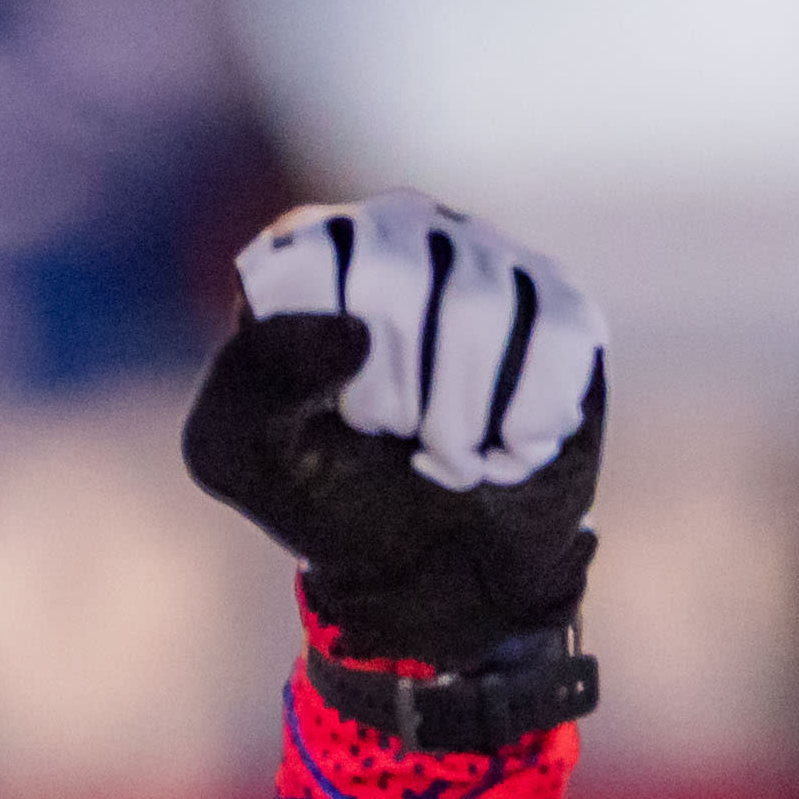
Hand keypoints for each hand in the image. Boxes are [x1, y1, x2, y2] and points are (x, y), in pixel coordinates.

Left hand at [182, 192, 605, 674]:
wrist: (426, 568)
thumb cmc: (323, 493)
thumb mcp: (238, 451)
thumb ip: (250, 379)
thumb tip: (354, 331)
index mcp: (310, 249)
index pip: (327, 264)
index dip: (335, 360)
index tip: (338, 412)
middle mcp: (403, 231)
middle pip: (408, 283)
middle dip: (401, 394)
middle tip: (391, 436)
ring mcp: (488, 259)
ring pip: (488, 311)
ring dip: (460, 418)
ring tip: (440, 447)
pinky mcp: (561, 304)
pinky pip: (557, 344)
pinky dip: (523, 423)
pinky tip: (498, 444)